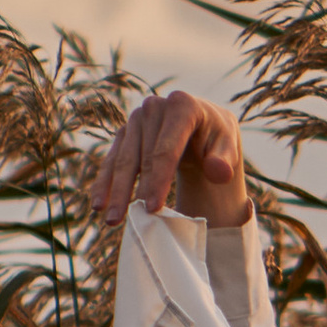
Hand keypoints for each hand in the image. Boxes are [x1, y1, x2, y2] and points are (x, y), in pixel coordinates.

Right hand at [87, 91, 252, 229]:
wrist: (203, 124)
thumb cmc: (216, 138)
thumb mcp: (228, 146)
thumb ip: (225, 160)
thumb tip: (218, 172)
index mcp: (182, 106)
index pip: (166, 150)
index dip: (158, 180)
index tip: (153, 208)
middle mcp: (154, 107)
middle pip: (141, 157)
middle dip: (131, 191)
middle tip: (126, 220)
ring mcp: (136, 119)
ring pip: (122, 160)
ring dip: (114, 191)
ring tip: (110, 220)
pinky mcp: (125, 132)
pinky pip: (112, 159)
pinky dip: (105, 182)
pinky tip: (98, 204)